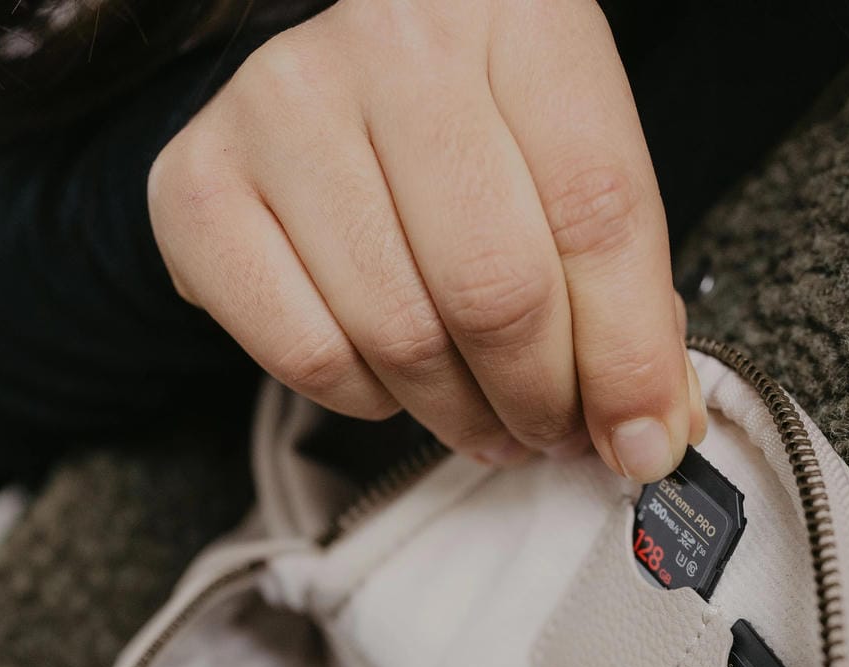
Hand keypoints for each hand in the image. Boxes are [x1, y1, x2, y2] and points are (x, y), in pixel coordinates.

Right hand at [148, 0, 705, 479]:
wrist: (326, 87)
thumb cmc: (467, 130)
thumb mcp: (563, 161)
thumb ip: (620, 285)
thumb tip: (649, 433)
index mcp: (515, 5)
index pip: (597, 209)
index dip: (629, 355)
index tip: (643, 441)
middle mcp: (390, 38)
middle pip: (495, 288)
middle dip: (539, 400)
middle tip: (550, 434)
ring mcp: (281, 107)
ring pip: (402, 337)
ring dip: (458, 414)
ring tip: (482, 417)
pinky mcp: (199, 187)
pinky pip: (309, 357)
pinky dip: (367, 400)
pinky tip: (390, 378)